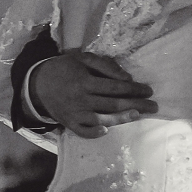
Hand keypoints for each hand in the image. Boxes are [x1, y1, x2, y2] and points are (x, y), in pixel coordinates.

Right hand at [31, 52, 155, 138]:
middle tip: (154, 106)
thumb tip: (126, 77)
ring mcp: (76, 113)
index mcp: (85, 81)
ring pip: (103, 118)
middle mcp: (82, 99)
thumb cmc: (63, 68)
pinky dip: (94, 132)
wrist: (37, 84)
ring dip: (122, 118)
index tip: (148, 90)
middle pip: (114, 103)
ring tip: (138, 115)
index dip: (134, 88)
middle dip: (136, 104)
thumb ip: (104, 65)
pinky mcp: (69, 123)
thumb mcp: (81, 59)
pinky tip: (106, 130)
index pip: (115, 87)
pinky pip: (83, 131)